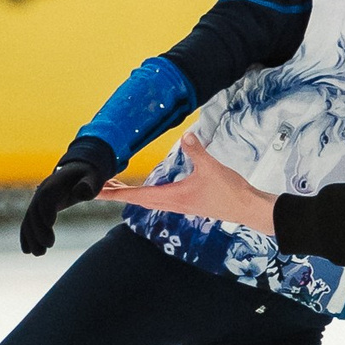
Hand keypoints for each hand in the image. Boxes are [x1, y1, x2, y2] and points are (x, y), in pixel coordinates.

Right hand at [20, 157, 106, 255]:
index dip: (46, 209)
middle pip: (35, 210)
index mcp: (56, 183)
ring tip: (39, 254)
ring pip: (30, 219)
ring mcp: (38, 200)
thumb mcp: (93, 178)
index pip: (47, 196)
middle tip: (48, 246)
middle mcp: (42, 191)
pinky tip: (28, 251)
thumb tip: (81, 192)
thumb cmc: (88, 177)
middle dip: (39, 229)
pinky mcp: (38, 209)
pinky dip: (26, 236)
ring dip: (31, 237)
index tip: (50, 225)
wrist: (77, 171)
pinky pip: (29, 223)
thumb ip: (88, 185)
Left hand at [102, 133, 277, 233]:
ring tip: (115, 184)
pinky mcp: (186, 202)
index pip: (137, 195)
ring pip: (146, 200)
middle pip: (137, 199)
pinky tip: (144, 189)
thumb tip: (186, 136)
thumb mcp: (212, 168)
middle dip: (116, 192)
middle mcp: (172, 204)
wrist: (247, 207)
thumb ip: (197, 151)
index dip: (116, 193)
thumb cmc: (230, 192)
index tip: (98, 191)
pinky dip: (144, 193)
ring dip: (129, 193)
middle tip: (97, 185)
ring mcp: (179, 204)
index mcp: (173, 197)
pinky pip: (158, 198)